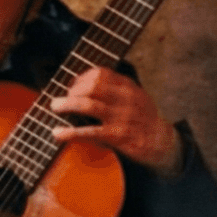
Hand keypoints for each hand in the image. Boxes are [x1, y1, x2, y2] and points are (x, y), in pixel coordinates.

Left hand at [48, 67, 181, 170]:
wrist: (162, 143)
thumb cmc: (141, 120)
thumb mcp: (133, 97)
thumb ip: (113, 90)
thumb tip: (79, 87)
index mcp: (128, 86)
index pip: (100, 73)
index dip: (80, 78)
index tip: (70, 86)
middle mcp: (126, 98)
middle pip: (92, 85)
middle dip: (72, 91)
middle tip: (59, 100)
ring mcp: (123, 117)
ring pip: (89, 105)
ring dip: (67, 105)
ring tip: (54, 107)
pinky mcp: (119, 136)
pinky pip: (91, 132)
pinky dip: (70, 132)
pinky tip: (57, 134)